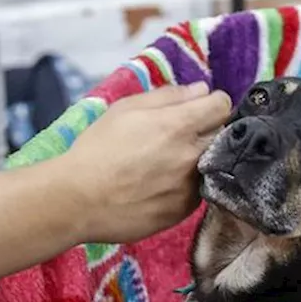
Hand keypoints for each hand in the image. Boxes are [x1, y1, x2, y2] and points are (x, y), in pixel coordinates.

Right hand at [61, 82, 231, 243]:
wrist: (78, 199)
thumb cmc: (97, 149)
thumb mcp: (125, 109)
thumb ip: (169, 97)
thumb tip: (201, 90)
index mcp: (178, 125)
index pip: (222, 106)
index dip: (211, 103)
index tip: (199, 109)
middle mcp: (191, 156)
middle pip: (221, 136)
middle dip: (206, 131)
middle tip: (178, 137)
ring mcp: (190, 187)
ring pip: (210, 164)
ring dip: (196, 160)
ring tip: (164, 164)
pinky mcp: (183, 211)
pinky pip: (196, 191)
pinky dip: (184, 185)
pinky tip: (158, 185)